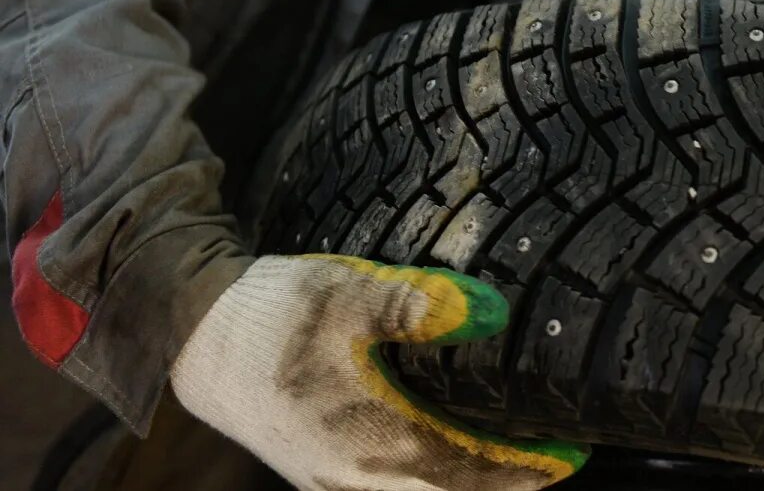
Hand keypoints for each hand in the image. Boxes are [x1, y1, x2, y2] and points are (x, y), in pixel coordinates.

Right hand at [170, 255, 587, 489]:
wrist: (192, 336)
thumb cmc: (273, 314)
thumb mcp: (349, 293)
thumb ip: (422, 305)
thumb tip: (495, 313)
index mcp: (375, 440)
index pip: (471, 472)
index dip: (527, 469)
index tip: (571, 452)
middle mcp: (357, 477)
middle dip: (505, 484)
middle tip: (550, 454)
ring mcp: (332, 481)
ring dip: (466, 483)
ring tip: (508, 453)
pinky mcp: (317, 469)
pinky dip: (430, 479)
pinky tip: (441, 445)